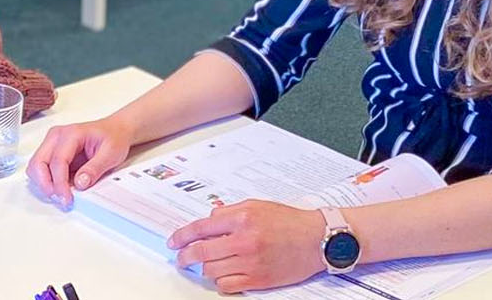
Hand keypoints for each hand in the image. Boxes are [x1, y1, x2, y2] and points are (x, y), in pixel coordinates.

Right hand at [27, 114, 137, 206]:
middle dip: (45, 184)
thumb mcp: (111, 153)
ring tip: (62, 194)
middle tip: (61, 198)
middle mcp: (57, 137)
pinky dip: (48, 182)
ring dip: (45, 184)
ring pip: (36, 167)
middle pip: (38, 163)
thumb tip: (80, 183)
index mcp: (71, 134)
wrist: (116, 130)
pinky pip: (42, 170)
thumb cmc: (113, 137)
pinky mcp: (52, 153)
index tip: (67, 198)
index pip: (58, 161)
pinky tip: (62, 188)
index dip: (60, 183)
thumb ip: (94, 169)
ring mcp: (52, 144)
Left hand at [169, 199, 328, 293]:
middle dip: (185, 256)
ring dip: (205, 268)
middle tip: (181, 258)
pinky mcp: (258, 279)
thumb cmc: (291, 222)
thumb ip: (230, 212)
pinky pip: (226, 285)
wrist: (318, 240)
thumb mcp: (258, 206)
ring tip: (208, 264)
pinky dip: (220, 282)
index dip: (182, 236)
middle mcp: (243, 240)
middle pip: (201, 252)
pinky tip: (223, 275)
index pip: (200, 228)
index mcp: (242, 218)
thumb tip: (208, 220)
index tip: (174, 242)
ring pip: (211, 271)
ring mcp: (250, 262)